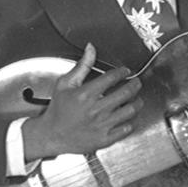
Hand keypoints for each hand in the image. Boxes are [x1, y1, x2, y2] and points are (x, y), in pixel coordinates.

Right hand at [22, 43, 142, 159]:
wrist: (51, 136)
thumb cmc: (58, 110)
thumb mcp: (65, 84)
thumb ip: (82, 65)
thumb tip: (91, 48)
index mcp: (86, 94)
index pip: (112, 77)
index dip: (123, 72)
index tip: (125, 71)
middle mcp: (95, 109)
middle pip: (126, 93)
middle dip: (135, 84)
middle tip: (136, 83)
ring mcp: (101, 125)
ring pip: (130, 110)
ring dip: (137, 102)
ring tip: (136, 99)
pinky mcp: (104, 139)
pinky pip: (126, 129)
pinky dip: (132, 122)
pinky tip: (129, 117)